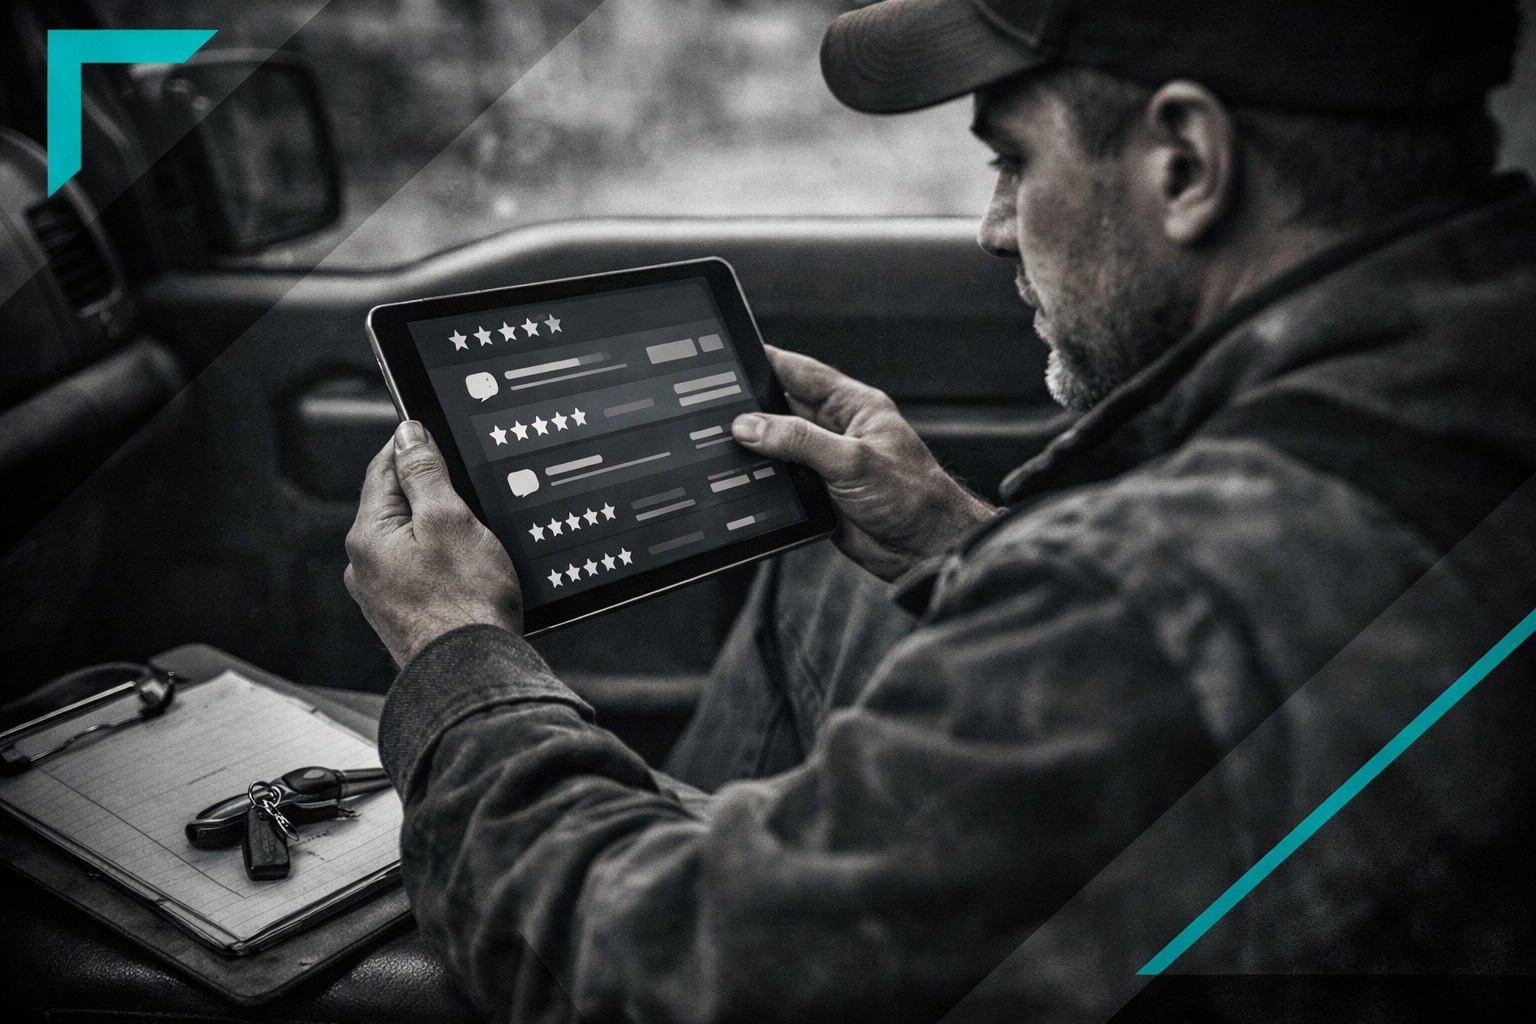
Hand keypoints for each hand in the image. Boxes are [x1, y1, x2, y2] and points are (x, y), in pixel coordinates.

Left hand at [345, 421, 522, 665]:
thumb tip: (407, 435)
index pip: (383, 469)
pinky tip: (468, 571)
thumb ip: (425, 473)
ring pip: (411, 541)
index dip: (411, 446)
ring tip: (475, 536)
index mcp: (368, 537)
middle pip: (396, 506)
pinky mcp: (405, 616)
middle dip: (430, 492)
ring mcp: (382, 595)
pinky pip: (421, 572)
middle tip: (468, 489)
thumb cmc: (466, 605)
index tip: (432, 432)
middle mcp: (364, 567)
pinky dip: (442, 562)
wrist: (473, 674)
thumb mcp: (450, 520)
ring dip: (439, 530)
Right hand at [731, 346, 997, 580]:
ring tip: (719, 444)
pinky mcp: (818, 494)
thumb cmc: (911, 496)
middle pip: (782, 408)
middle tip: (713, 406)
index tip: (732, 354)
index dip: (767, 361)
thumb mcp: (851, 459)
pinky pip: (780, 481)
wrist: (925, 548)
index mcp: (854, 406)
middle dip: (751, 407)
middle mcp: (838, 430)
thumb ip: (799, 440)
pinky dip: (761, 481)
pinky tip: (740, 480)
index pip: (801, 372)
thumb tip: (750, 425)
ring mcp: (826, 462)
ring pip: (777, 447)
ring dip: (755, 448)